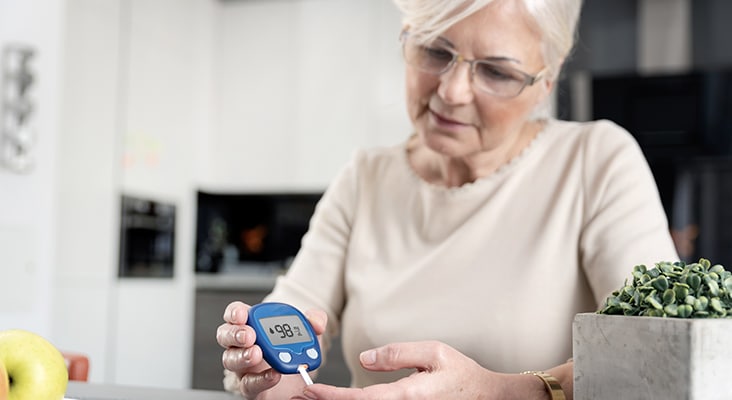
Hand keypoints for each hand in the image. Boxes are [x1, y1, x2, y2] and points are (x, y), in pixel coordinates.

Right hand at [217, 301, 327, 398]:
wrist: (296, 377)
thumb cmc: (293, 348)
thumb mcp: (306, 331)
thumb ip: (313, 321)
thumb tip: (316, 322)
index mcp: (251, 324)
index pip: (234, 313)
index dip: (235, 312)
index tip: (243, 314)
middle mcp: (241, 344)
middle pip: (225, 335)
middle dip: (235, 334)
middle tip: (250, 335)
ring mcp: (242, 366)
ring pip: (230, 360)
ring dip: (242, 356)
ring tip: (257, 354)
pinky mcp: (250, 386)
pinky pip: (247, 384)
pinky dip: (260, 379)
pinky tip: (273, 374)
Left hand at [299, 341, 507, 399]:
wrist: (486, 398)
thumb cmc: (462, 375)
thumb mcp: (434, 353)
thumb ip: (398, 354)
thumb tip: (365, 358)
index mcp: (407, 395)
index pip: (361, 398)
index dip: (333, 395)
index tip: (310, 390)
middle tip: (299, 395)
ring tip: (313, 397)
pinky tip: (343, 399)